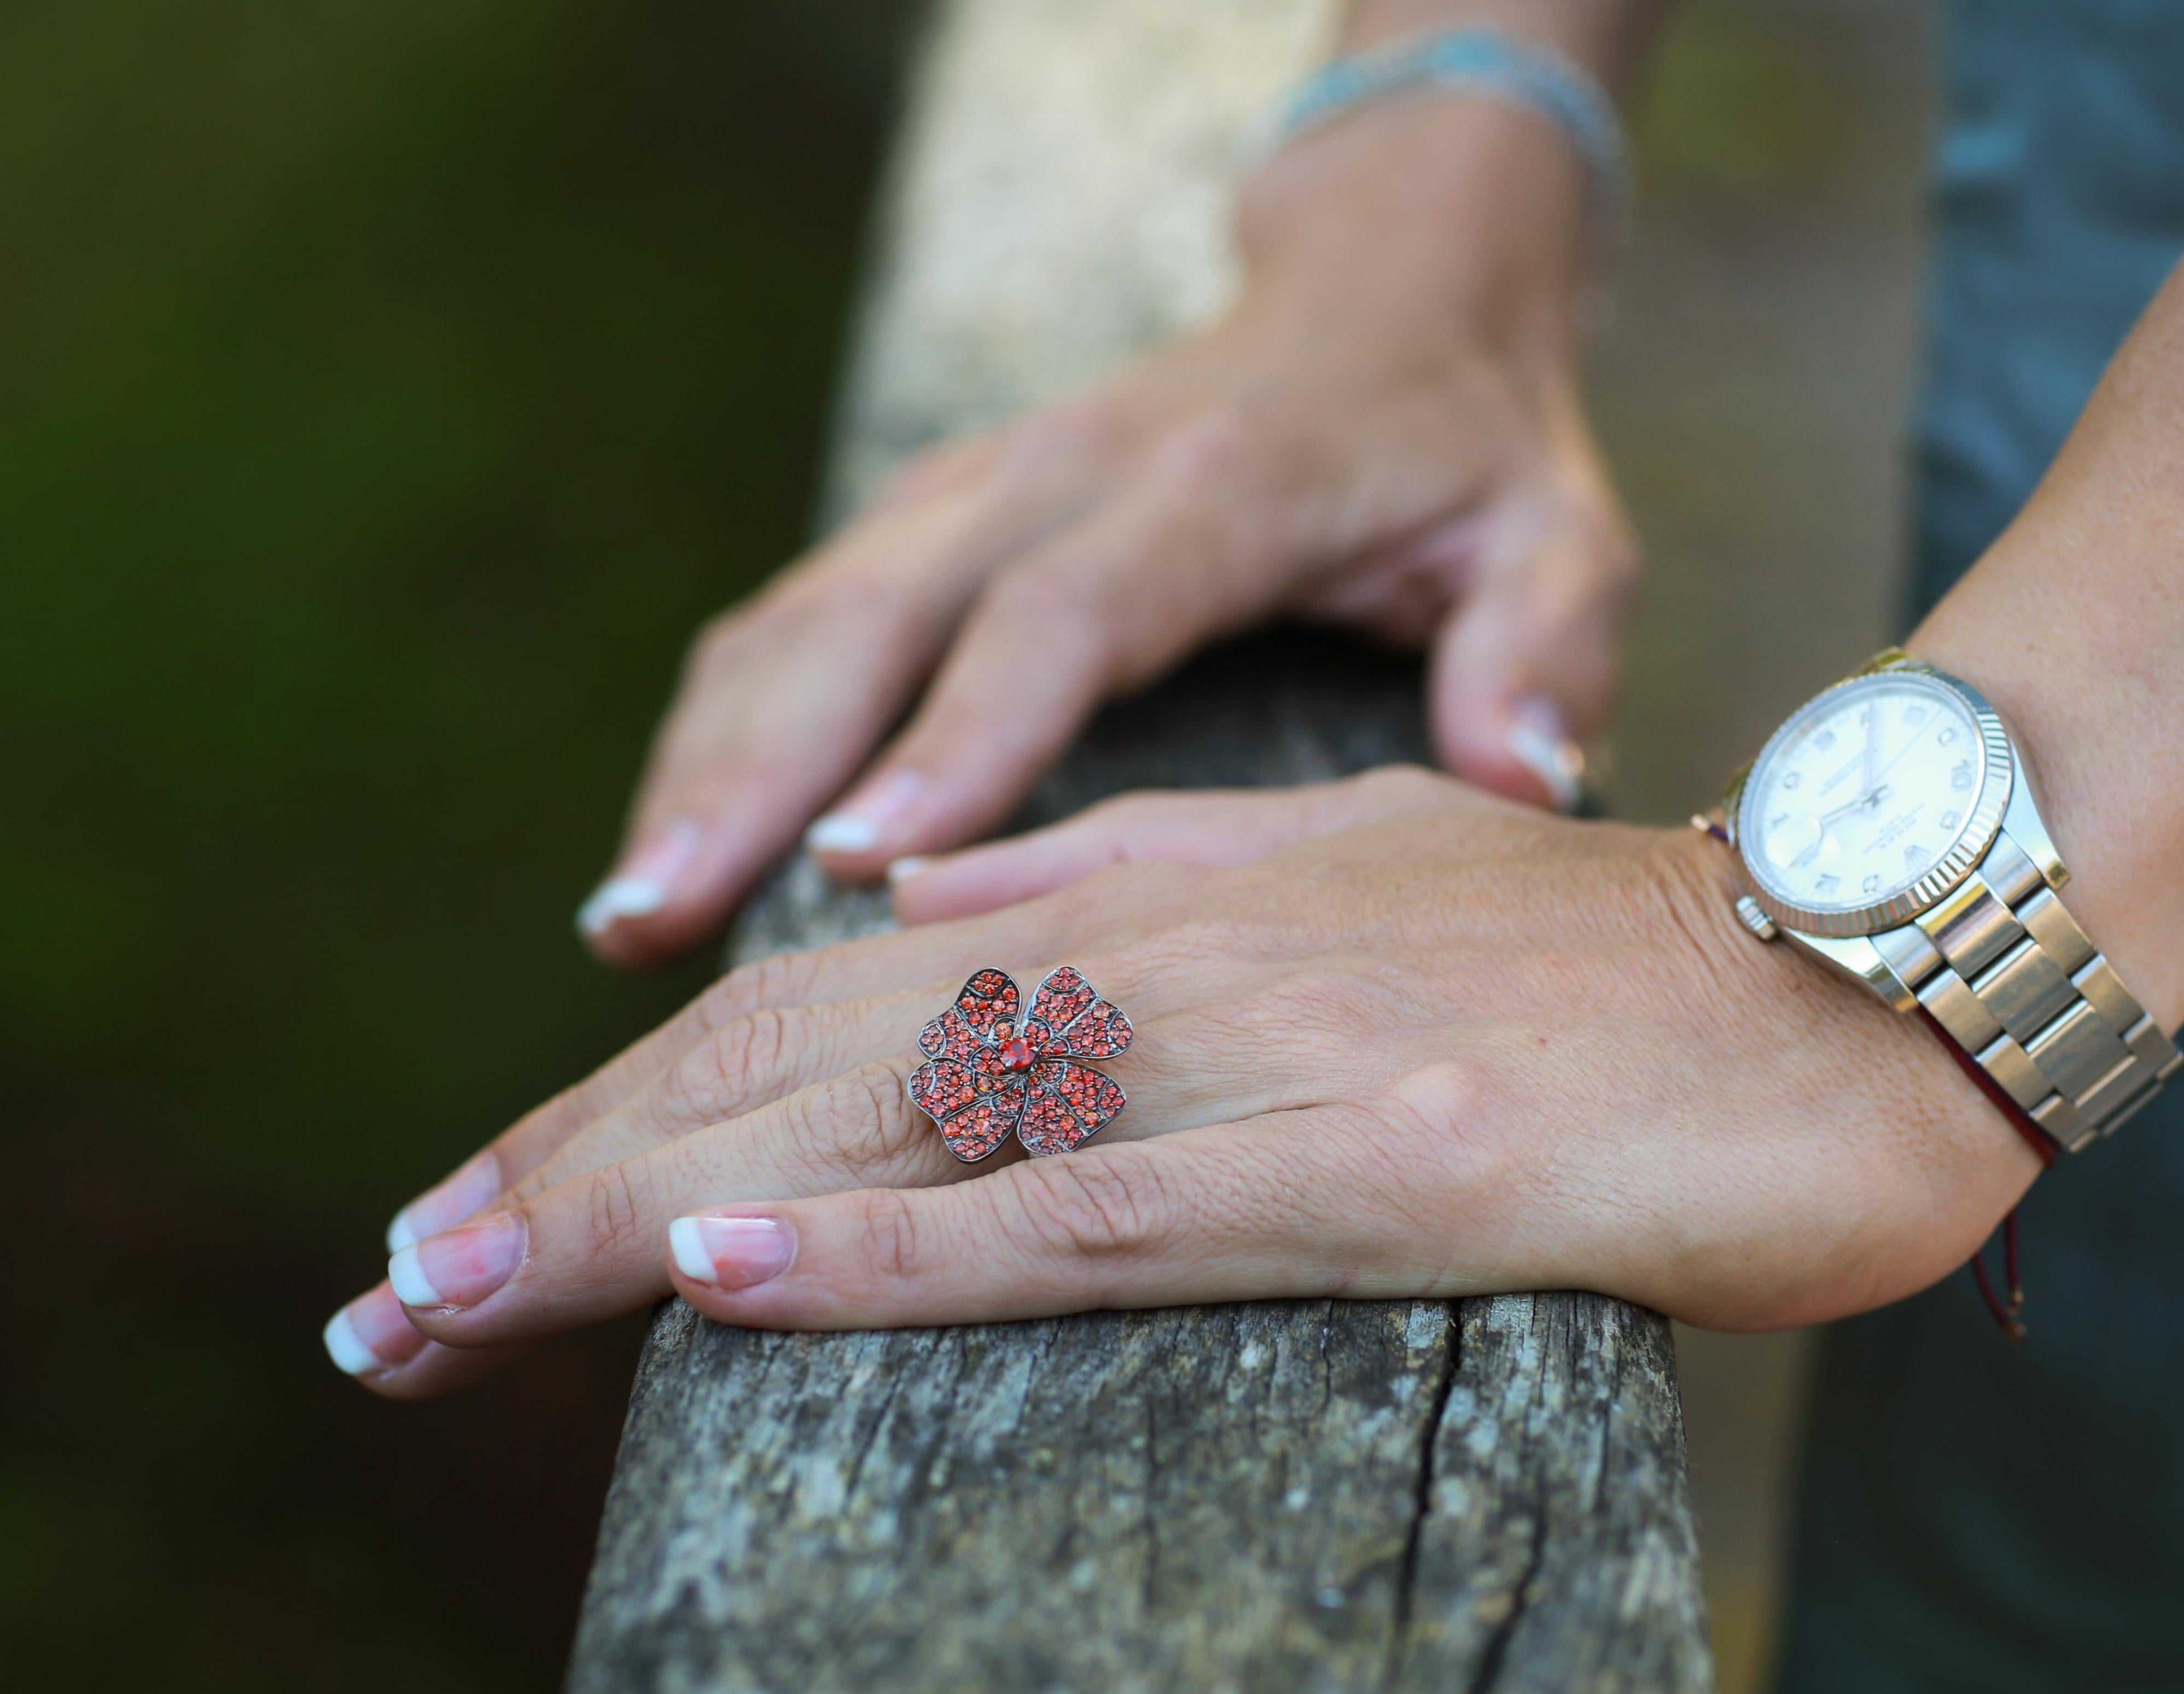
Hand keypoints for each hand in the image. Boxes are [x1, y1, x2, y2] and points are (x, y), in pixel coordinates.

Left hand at [330, 769, 2039, 1396]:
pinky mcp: (1385, 1174)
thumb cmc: (1630, 962)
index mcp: (1185, 894)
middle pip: (821, 1064)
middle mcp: (1198, 958)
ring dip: (661, 1218)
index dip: (643, 1096)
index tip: (490, 1201)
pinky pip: (1097, 1216)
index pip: (845, 998)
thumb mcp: (1363, 861)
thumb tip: (931, 892)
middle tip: (387, 1295)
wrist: (1873, 980)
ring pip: (914, 1135)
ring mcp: (1285, 1059)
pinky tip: (737, 1271)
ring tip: (457, 1299)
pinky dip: (905, 1246)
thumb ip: (1148, 864)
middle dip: (581, 1179)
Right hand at [576, 98, 1634, 966]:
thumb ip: (1548, 646)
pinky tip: (674, 844)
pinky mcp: (944, 513)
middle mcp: (1067, 472)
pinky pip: (804, 613)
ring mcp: (986, 485)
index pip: (1063, 615)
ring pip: (807, 610)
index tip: (859, 861)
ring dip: (707, 754)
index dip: (959, 734)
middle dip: (755, 763)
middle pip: (875, 609)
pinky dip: (728, 723)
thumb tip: (1526, 776)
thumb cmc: (1470, 442)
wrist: (1391, 288)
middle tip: (653, 915)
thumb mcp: (1558, 531)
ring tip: (625, 916)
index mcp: (1211, 489)